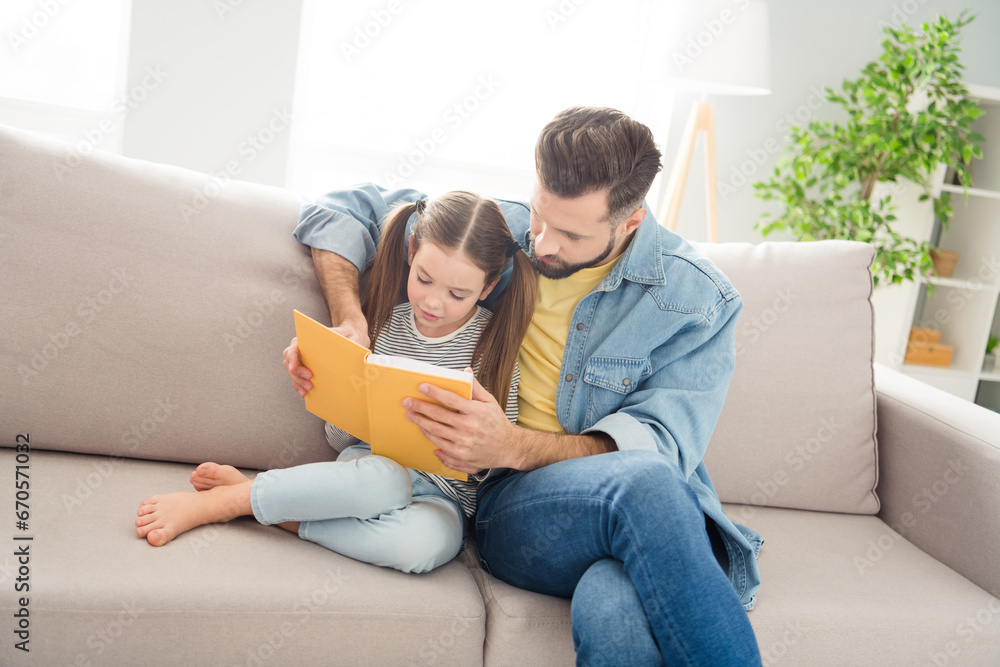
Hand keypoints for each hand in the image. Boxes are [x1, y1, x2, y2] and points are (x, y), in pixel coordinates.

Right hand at [283, 321, 369, 396]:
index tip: (296, 367)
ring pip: (292, 372)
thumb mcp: (349, 337)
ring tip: (308, 388)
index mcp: (307, 339)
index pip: (293, 348)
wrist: (349, 338)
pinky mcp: (306, 370)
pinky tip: (305, 393)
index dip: (292, 358)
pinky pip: (297, 379)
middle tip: (309, 381)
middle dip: (297, 374)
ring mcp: (303, 360)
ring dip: (298, 382)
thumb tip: (357, 357)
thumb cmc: (347, 337)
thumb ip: (349, 343)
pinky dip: (299, 386)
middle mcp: (302, 349)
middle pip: (289, 362)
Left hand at [403, 368, 519, 473]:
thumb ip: (476, 387)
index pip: (451, 399)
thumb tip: (465, 372)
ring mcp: (464, 443)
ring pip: (436, 432)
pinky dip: (430, 438)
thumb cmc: (498, 422)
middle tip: (407, 402)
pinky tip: (424, 430)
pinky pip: (440, 446)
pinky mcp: (461, 455)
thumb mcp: (490, 402)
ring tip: (412, 415)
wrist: (509, 447)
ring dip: (421, 422)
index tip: (422, 386)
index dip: (434, 392)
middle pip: (438, 416)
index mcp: (477, 412)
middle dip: (420, 407)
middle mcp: (469, 428)